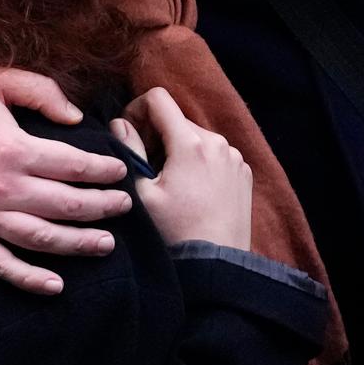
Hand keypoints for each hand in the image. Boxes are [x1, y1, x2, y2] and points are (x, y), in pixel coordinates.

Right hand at [0, 68, 133, 294]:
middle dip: (103, 208)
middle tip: (124, 208)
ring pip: (42, 239)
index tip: (121, 173)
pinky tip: (54, 285)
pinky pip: (0, 265)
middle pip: (67, 206)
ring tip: (105, 244)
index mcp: (13, 148)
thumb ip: (40, 91)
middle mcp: (2, 188)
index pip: (75, 166)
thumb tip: (76, 117)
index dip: (104, 172)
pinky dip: (29, 279)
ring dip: (79, 244)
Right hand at [112, 87, 252, 252]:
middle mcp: (218, 142)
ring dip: (177, 149)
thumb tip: (119, 124)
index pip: (159, 99)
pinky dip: (199, 162)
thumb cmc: (175, 232)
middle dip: (156, 134)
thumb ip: (129, 151)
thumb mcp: (142, 194)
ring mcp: (235, 157)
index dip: (136, 110)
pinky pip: (215, 154)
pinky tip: (190, 191)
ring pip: (196, 137)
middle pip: (177, 119)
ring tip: (168, 183)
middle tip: (145, 167)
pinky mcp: (244, 172)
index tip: (129, 135)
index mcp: (191, 143)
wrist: (216, 265)